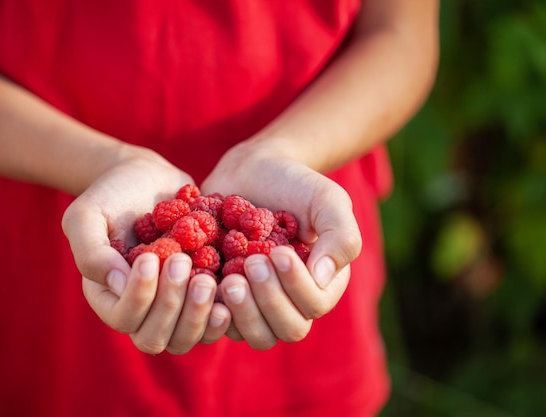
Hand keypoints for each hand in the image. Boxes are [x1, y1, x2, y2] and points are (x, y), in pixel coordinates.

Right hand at [62, 146, 230, 352]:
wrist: (150, 180)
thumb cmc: (113, 194)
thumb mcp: (88, 213)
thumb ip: (91, 251)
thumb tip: (117, 284)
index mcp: (108, 296)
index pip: (124, 318)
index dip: (139, 296)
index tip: (152, 257)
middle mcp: (140, 310)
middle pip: (155, 338)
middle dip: (172, 305)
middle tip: (184, 263)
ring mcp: (173, 307)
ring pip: (186, 338)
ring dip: (199, 314)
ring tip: (209, 280)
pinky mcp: (199, 298)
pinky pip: (213, 323)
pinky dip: (224, 312)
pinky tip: (234, 287)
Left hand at [201, 143, 361, 348]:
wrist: (251, 172)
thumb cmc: (294, 184)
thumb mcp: (327, 200)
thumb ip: (340, 236)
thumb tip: (322, 279)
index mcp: (322, 283)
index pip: (314, 305)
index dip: (296, 286)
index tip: (278, 252)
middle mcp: (293, 301)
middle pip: (287, 330)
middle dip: (269, 301)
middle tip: (251, 263)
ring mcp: (258, 304)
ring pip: (256, 335)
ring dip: (243, 312)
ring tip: (228, 278)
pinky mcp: (227, 300)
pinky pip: (220, 324)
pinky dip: (212, 309)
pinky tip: (205, 280)